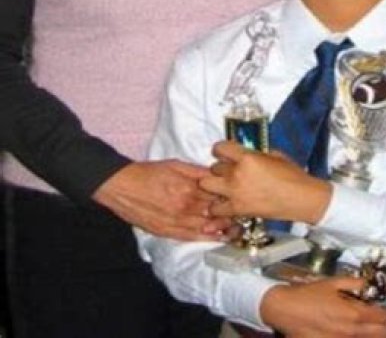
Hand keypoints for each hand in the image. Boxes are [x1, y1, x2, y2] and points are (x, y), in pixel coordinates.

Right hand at [93, 160, 230, 239]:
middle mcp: (185, 206)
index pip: (218, 194)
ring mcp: (176, 221)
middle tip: (245, 214)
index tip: (243, 196)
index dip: (232, 196)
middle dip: (231, 214)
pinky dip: (206, 238)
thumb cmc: (149, 172)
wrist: (122, 186)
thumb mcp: (176, 165)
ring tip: (237, 228)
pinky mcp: (166, 231)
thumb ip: (198, 172)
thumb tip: (217, 174)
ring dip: (223, 228)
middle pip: (215, 212)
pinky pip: (191, 237)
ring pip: (206, 227)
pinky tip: (218, 238)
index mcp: (189, 187)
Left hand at [200, 140, 330, 223]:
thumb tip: (245, 152)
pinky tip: (226, 203)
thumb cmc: (292, 175)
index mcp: (247, 158)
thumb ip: (255, 153)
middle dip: (220, 168)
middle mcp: (237, 174)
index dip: (221, 149)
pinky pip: (215, 208)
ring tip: (223, 186)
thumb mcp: (275, 155)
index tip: (225, 152)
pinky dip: (218, 206)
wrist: (301, 198)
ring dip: (214, 185)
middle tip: (228, 170)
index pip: (220, 148)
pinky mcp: (237, 209)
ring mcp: (234, 193)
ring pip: (206, 185)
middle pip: (213, 167)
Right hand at [260, 277, 385, 336]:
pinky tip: (351, 333)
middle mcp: (352, 333)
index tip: (385, 309)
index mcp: (354, 314)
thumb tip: (367, 285)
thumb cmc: (309, 294)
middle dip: (384, 326)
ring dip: (371, 335)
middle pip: (382, 335)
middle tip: (378, 319)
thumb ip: (354, 283)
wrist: (286, 310)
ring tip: (366, 327)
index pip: (383, 317)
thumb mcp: (333, 282)